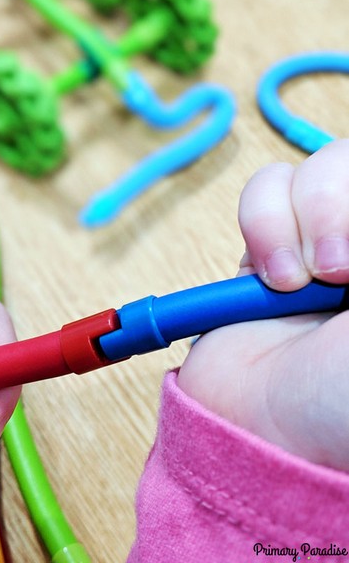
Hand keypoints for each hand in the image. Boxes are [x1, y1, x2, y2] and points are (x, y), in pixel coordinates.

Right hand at [178, 140, 348, 470]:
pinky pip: (266, 187)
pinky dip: (263, 224)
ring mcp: (325, 240)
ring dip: (303, 216)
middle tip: (342, 270)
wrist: (269, 437)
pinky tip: (272, 277)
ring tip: (298, 283)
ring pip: (316, 167)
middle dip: (342, 205)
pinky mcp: (270, 244)